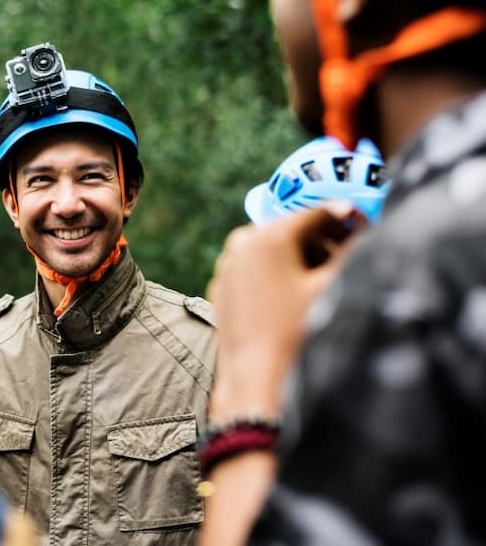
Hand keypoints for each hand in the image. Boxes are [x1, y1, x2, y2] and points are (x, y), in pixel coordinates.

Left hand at [206, 203, 362, 419]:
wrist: (255, 379)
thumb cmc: (296, 333)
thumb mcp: (332, 287)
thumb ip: (353, 250)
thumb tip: (366, 229)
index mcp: (268, 235)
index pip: (318, 212)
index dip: (348, 219)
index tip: (368, 228)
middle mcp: (242, 242)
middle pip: (294, 229)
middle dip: (324, 240)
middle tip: (352, 255)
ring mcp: (228, 264)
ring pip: (274, 249)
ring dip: (302, 257)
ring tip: (326, 279)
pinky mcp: (223, 287)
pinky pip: (256, 269)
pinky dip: (278, 273)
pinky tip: (297, 295)